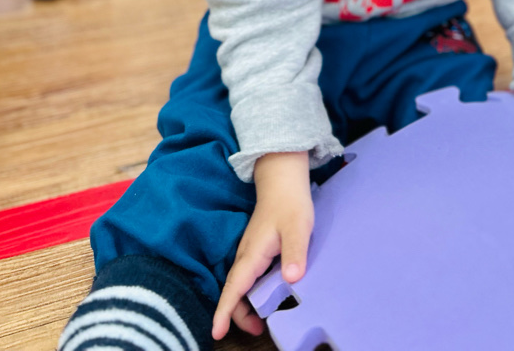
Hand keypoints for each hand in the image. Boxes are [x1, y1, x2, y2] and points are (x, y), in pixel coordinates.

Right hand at [212, 150, 313, 340]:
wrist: (282, 179)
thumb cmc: (290, 202)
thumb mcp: (297, 227)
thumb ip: (294, 252)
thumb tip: (292, 279)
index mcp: (252, 254)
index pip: (234, 288)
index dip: (224, 311)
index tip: (216, 333)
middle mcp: (246, 256)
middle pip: (234, 291)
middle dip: (239, 315)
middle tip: (258, 330)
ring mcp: (250, 252)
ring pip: (240, 285)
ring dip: (246, 305)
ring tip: (263, 321)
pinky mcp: (257, 250)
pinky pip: (248, 277)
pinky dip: (252, 293)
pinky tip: (267, 296)